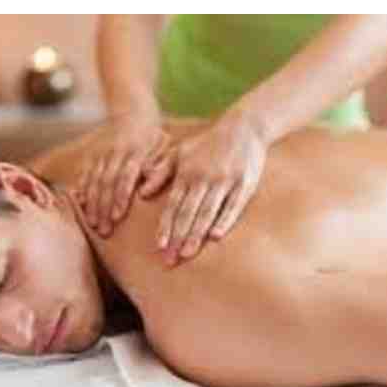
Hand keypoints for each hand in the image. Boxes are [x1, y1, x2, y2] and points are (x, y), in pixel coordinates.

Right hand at [77, 112, 173, 236]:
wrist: (133, 112)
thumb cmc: (154, 138)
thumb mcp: (162, 148)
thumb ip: (158, 169)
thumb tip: (146, 193)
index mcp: (134, 151)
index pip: (125, 177)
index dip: (120, 198)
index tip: (117, 217)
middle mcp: (114, 153)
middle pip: (106, 183)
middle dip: (104, 208)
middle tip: (104, 231)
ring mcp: (100, 154)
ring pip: (93, 181)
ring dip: (92, 205)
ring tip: (93, 224)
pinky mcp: (91, 155)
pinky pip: (84, 175)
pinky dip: (81, 192)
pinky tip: (80, 208)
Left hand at [158, 114, 266, 265]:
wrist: (244, 127)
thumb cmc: (208, 143)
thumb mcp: (180, 152)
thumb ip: (160, 172)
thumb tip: (142, 193)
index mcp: (186, 173)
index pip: (173, 205)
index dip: (166, 226)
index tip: (158, 246)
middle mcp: (203, 178)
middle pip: (188, 213)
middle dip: (177, 238)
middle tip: (169, 260)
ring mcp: (225, 181)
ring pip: (207, 212)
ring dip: (196, 235)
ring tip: (186, 254)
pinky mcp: (245, 184)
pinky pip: (233, 206)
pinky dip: (224, 221)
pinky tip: (215, 237)